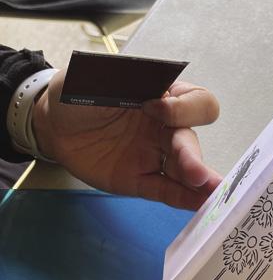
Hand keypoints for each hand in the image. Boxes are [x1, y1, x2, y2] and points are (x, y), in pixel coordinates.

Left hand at [32, 70, 220, 209]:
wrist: (55, 124)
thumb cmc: (79, 93)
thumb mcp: (96, 75)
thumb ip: (122, 75)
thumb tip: (146, 74)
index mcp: (163, 97)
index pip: (195, 101)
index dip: (183, 107)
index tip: (154, 108)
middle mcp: (165, 128)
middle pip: (190, 140)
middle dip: (192, 155)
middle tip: (194, 173)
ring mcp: (155, 156)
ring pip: (182, 169)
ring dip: (197, 181)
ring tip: (210, 193)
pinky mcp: (141, 180)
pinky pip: (166, 190)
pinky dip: (183, 198)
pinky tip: (198, 204)